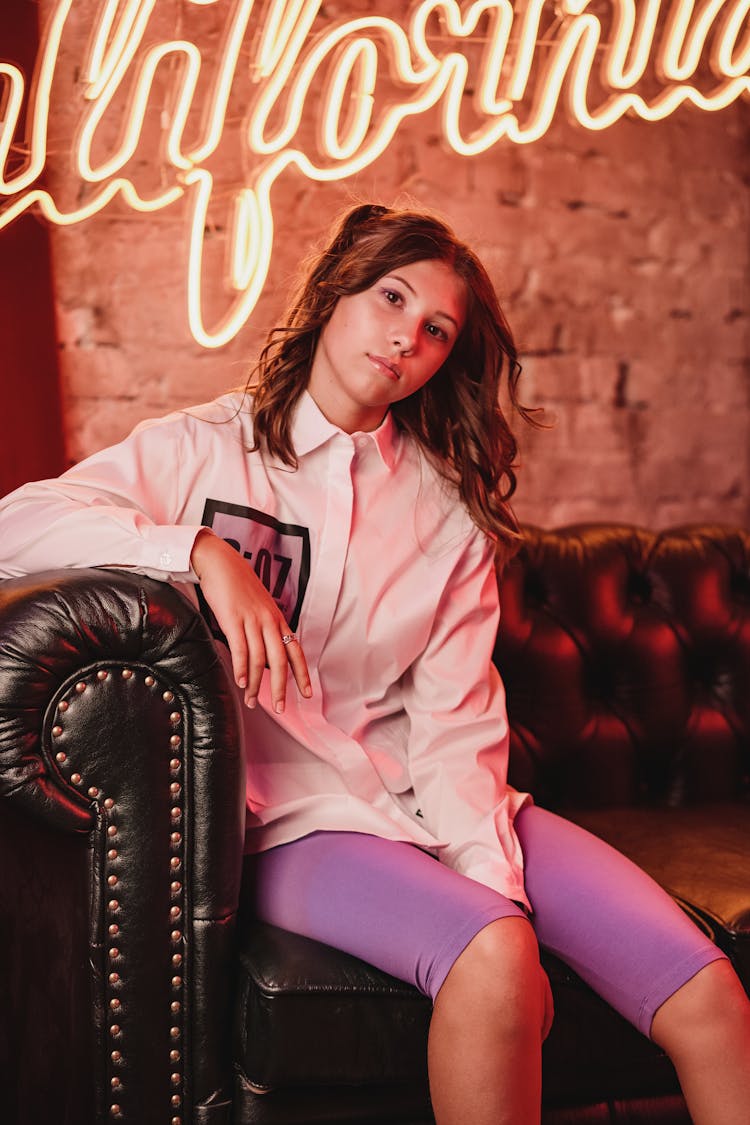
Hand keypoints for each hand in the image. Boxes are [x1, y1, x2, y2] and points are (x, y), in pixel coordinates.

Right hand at [190, 529, 311, 712]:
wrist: (220, 562)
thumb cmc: (237, 585)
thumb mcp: (257, 606)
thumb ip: (263, 627)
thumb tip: (263, 650)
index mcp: (277, 620)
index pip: (295, 651)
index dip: (302, 674)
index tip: (307, 694)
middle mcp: (269, 621)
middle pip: (281, 661)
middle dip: (282, 688)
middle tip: (281, 709)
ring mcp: (252, 620)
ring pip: (260, 660)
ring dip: (257, 685)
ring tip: (253, 702)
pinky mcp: (233, 619)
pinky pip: (241, 649)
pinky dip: (243, 668)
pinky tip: (242, 683)